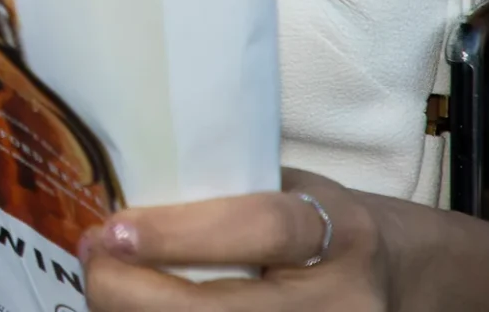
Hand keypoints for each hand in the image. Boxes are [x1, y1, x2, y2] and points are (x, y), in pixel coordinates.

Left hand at [79, 170, 393, 307]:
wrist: (396, 280)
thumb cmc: (321, 224)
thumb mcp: (291, 190)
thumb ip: (223, 191)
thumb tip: (121, 190)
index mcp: (340, 233)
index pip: (258, 230)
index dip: (179, 233)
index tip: (112, 231)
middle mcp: (342, 302)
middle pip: (220, 311)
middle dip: (137, 294)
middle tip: (91, 265)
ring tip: (104, 291)